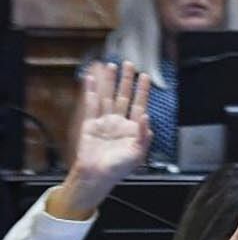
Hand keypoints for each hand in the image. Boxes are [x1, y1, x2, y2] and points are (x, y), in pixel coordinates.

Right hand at [51, 63, 150, 219]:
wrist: (97, 175)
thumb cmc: (119, 168)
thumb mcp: (138, 153)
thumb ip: (144, 135)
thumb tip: (146, 117)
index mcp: (133, 129)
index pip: (139, 105)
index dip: (142, 90)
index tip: (145, 76)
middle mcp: (119, 122)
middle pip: (123, 96)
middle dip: (126, 81)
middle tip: (129, 65)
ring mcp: (104, 122)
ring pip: (107, 96)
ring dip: (109, 81)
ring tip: (110, 65)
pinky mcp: (90, 123)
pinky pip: (91, 104)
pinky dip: (90, 91)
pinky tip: (91, 79)